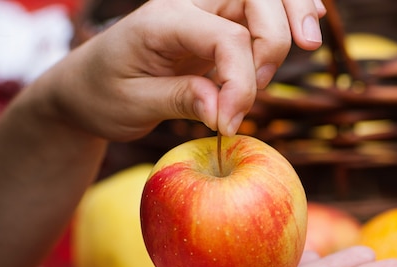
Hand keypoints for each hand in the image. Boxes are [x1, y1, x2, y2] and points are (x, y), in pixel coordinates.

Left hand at [46, 0, 325, 139]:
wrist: (88, 85)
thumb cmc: (103, 94)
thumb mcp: (132, 105)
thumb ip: (181, 100)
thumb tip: (226, 110)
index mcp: (162, 20)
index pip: (225, 37)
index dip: (240, 83)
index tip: (229, 123)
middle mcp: (189, 4)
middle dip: (274, 40)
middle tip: (264, 86)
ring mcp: (206, 11)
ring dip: (289, 23)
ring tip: (306, 46)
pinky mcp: (219, 26)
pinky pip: (262, 12)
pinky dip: (288, 18)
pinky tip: (308, 26)